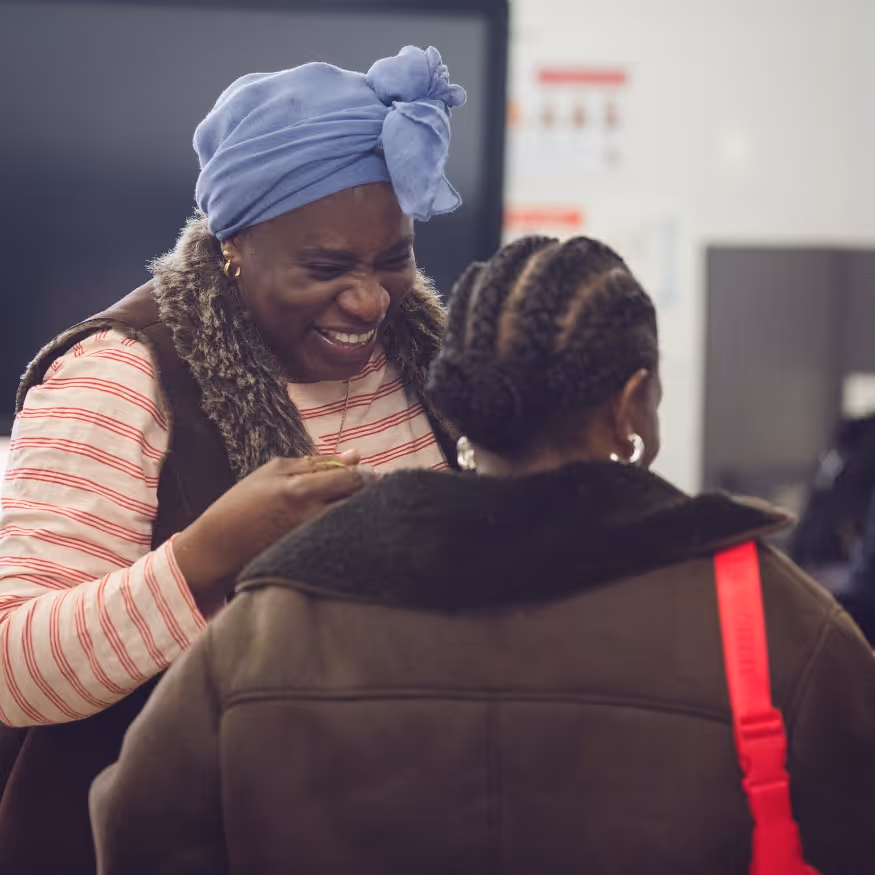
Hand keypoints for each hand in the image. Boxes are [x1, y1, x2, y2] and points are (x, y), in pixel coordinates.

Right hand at [173, 451, 373, 613]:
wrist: (218, 547)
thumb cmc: (244, 503)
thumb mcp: (274, 473)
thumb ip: (316, 463)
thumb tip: (357, 455)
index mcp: (300, 488)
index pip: (351, 479)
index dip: (367, 477)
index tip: (372, 477)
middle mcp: (309, 515)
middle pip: (357, 503)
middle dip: (370, 497)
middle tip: (374, 493)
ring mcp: (310, 539)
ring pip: (352, 523)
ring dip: (361, 515)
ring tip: (360, 511)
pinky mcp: (309, 557)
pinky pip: (339, 540)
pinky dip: (347, 532)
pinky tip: (345, 529)